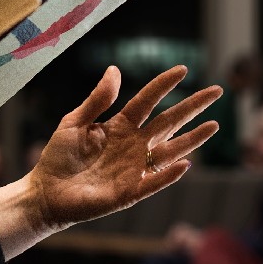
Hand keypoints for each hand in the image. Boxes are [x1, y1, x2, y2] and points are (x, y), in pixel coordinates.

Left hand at [0, 65, 220, 257]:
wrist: (45, 193)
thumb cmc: (59, 157)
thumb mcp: (74, 122)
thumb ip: (97, 99)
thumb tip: (115, 70)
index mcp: (120, 126)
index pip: (147, 101)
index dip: (164, 85)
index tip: (183, 69)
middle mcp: (133, 145)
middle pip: (168, 122)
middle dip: (192, 107)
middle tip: (217, 91)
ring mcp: (134, 169)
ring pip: (170, 151)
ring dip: (192, 140)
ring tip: (213, 126)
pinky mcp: (128, 193)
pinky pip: (152, 183)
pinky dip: (168, 176)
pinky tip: (185, 164)